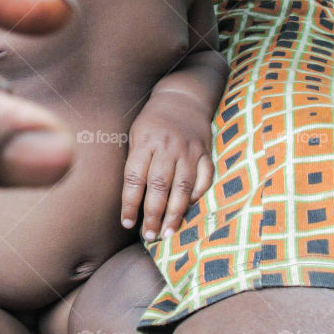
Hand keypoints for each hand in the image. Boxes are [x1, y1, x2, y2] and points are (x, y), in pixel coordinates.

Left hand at [121, 94, 214, 240]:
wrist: (183, 97)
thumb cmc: (152, 122)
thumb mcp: (135, 134)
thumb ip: (135, 163)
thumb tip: (132, 200)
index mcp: (145, 142)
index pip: (135, 178)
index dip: (130, 203)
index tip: (127, 223)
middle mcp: (168, 147)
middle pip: (159, 186)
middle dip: (153, 215)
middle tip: (149, 236)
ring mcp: (189, 150)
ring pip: (182, 187)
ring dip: (175, 213)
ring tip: (168, 233)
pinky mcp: (205, 153)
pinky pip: (204, 178)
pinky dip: (197, 195)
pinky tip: (189, 209)